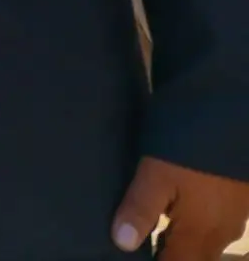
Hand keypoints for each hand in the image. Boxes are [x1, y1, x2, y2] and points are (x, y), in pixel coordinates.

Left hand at [112, 155, 248, 257]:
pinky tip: (180, 210)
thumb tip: (122, 244)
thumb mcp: (156, 173)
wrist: (232, 112)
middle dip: (171, 256)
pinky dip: (196, 225)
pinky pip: (217, 224)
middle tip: (146, 244)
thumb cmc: (192, 146)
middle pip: (194, 257)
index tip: (134, 257)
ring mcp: (236, 215)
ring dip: (184, 242)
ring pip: (207, 241)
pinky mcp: (241, 198)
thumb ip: (140, 210)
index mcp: (200, 231)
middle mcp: (222, 230)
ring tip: (157, 231)